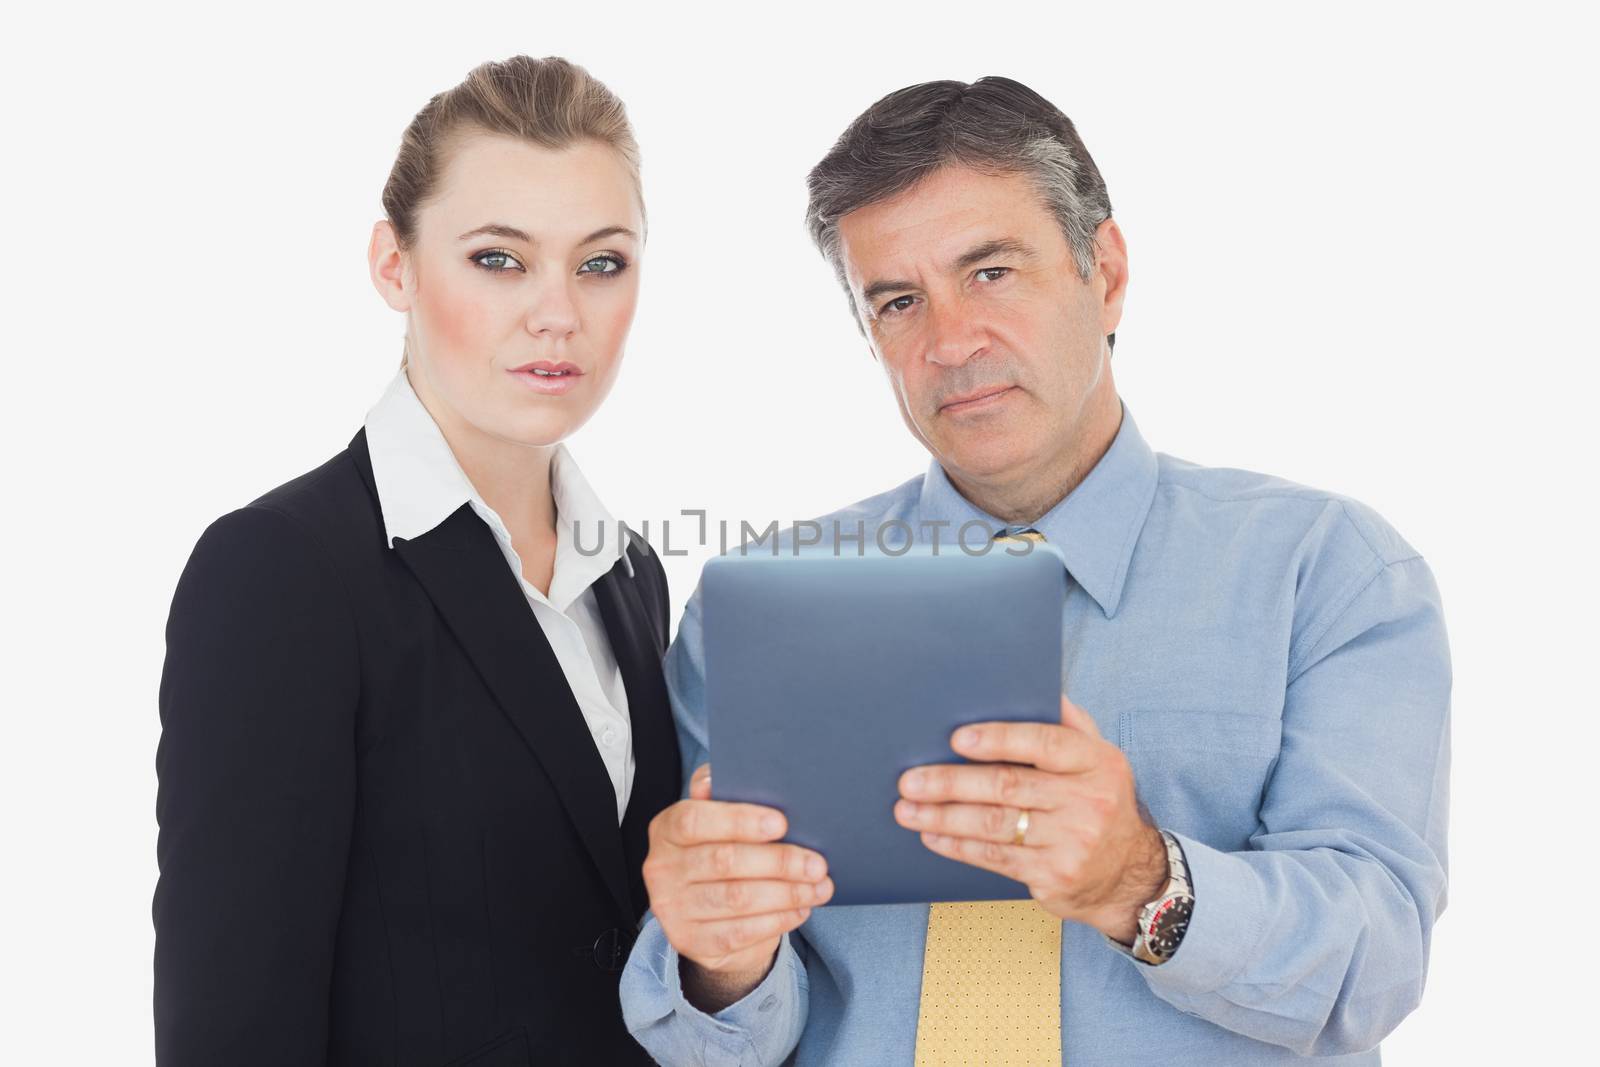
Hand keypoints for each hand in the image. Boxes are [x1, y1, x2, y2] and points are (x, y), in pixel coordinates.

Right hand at [644, 764, 832, 983]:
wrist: (708, 917)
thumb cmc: (721, 853)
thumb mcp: (717, 821)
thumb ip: (723, 796)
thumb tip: (720, 779)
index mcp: (665, 829)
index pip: (694, 820)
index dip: (739, 820)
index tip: (781, 823)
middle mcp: (660, 869)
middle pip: (724, 861)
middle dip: (779, 861)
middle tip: (817, 863)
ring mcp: (672, 909)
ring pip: (737, 899)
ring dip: (787, 893)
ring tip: (819, 886)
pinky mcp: (691, 942)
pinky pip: (741, 932)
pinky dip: (778, 919)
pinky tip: (801, 908)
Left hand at [893, 696, 1167, 942]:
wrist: (1129, 874)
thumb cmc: (1098, 801)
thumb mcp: (1098, 759)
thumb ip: (1068, 723)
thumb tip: (1037, 683)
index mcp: (1096, 762)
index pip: (1045, 743)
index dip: (999, 739)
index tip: (957, 739)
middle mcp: (1088, 801)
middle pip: (1008, 786)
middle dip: (952, 783)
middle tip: (910, 780)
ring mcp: (1072, 842)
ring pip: (995, 825)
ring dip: (944, 817)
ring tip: (907, 810)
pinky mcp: (1054, 876)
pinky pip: (996, 857)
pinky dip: (959, 846)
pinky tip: (932, 836)